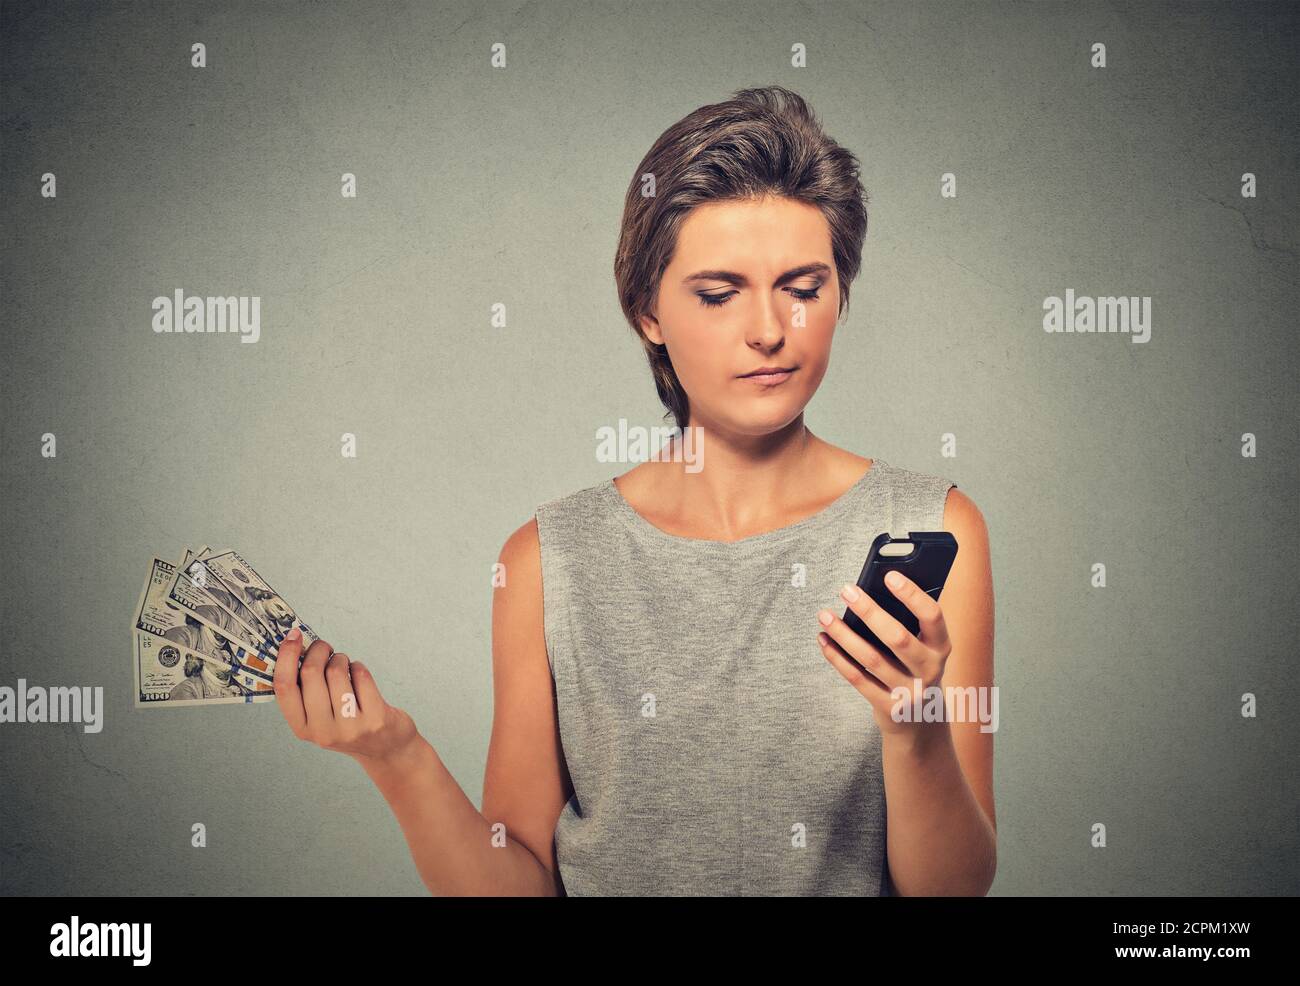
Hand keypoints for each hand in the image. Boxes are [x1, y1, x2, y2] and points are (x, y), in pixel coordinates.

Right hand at [273, 628, 419, 766]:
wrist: (385, 748)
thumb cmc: (348, 723)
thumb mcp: (319, 716)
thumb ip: (305, 690)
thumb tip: (296, 646)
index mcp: (302, 728)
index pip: (284, 688)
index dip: (286, 656)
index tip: (293, 635)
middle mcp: (323, 731)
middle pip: (311, 673)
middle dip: (319, 650)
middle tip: (325, 647)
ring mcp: (349, 727)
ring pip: (337, 671)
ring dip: (341, 659)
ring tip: (344, 664)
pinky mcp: (375, 719)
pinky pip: (361, 676)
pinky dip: (359, 667)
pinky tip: (359, 675)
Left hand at [816, 571, 952, 738]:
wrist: (921, 721)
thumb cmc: (914, 667)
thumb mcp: (923, 647)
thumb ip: (906, 623)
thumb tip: (869, 592)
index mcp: (941, 646)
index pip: (933, 616)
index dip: (913, 595)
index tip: (890, 576)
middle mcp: (929, 669)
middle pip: (897, 638)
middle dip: (870, 612)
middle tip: (846, 590)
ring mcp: (909, 691)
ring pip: (871, 659)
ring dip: (844, 634)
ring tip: (825, 615)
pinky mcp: (888, 707)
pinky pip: (857, 679)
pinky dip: (837, 658)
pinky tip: (824, 640)